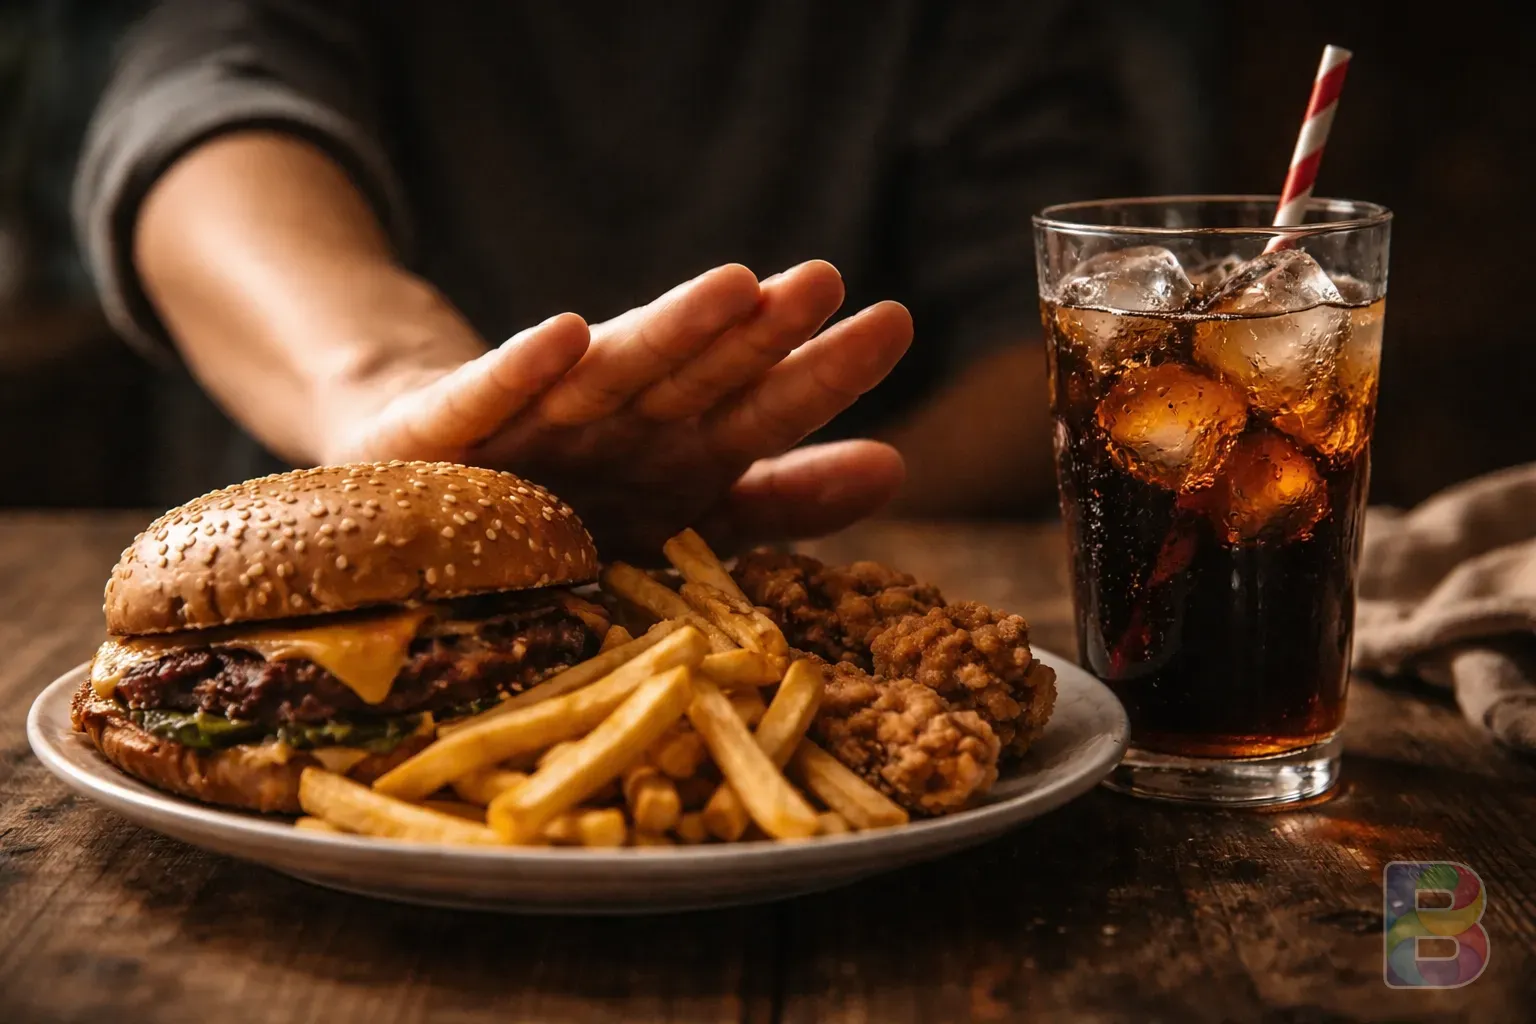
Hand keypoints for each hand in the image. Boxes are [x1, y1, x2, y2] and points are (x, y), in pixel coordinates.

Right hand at [328, 262, 911, 557]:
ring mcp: (537, 423)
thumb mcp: (692, 519)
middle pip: (699, 375)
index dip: (824, 372)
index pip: (765, 408)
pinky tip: (565, 333)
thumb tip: (896, 467)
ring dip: (668, 331)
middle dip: (759, 333)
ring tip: (734, 289)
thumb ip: (785, 500)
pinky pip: (490, 404)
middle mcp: (619, 424)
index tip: (893, 322)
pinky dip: (521, 371)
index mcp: (682, 448)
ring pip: (611, 375)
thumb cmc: (580, 512)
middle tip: (824, 279)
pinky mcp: (448, 434)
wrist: (429, 514)